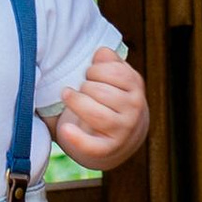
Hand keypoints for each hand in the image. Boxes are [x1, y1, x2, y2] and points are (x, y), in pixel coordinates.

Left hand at [48, 48, 148, 170]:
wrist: (121, 136)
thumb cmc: (110, 99)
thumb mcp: (114, 77)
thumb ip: (108, 61)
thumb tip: (101, 53)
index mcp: (135, 86)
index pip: (115, 72)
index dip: (95, 70)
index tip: (89, 74)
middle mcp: (134, 109)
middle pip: (101, 92)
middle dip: (85, 87)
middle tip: (81, 90)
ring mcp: (123, 130)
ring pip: (95, 114)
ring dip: (77, 103)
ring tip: (68, 97)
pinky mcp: (108, 149)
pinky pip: (92, 145)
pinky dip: (77, 138)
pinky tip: (66, 129)